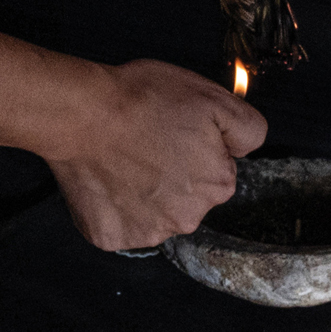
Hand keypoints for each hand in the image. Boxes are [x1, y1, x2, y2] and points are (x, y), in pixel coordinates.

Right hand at [48, 60, 266, 250]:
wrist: (82, 114)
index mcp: (217, 183)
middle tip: (147, 140)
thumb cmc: (140, 99)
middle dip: (172, 172)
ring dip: (144, 189)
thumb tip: (249, 147)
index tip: (174, 129)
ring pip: (154, 211)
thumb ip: (247, 126)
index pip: (217, 169)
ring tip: (122, 155)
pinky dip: (114, 204)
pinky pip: (121, 223)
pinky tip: (107, 176)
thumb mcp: (209, 95)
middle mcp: (189, 217)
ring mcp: (149, 231)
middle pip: (187, 195)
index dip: (195, 145)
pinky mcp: (113, 236)